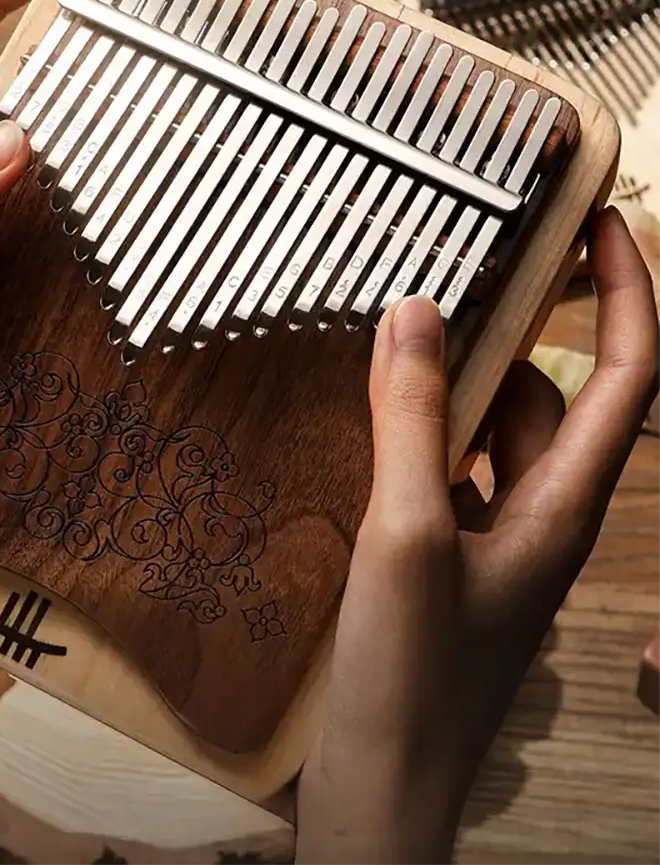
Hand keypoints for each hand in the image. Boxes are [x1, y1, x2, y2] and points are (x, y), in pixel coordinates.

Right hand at [296, 208, 659, 863]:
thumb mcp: (410, 532)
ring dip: (459, 383)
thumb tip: (417, 311)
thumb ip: (416, 419)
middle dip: (517, 329)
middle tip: (459, 270)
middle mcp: (542, 515)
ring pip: (494, 435)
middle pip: (551, 396)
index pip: (629, 373)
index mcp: (564, 503)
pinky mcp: (448, 562)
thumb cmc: (412, 675)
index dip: (624, 289)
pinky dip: (424, 434)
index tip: (590, 221)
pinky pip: (450, 472)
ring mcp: (494, 541)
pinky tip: (373, 424)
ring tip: (400, 337)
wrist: (385, 782)